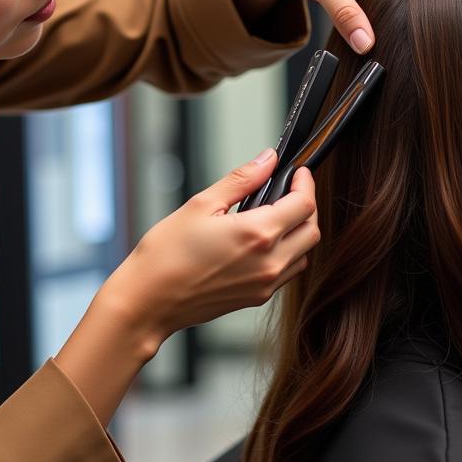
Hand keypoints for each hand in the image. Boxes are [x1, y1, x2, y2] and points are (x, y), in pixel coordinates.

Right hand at [99, 148, 319, 355]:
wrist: (148, 301)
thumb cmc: (166, 255)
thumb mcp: (201, 204)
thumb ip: (241, 179)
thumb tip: (267, 160)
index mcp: (257, 234)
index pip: (304, 204)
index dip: (304, 183)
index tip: (297, 172)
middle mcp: (269, 262)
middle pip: (312, 230)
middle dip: (306, 205)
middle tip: (289, 190)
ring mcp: (266, 284)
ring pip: (304, 253)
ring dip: (299, 232)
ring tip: (276, 216)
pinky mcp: (257, 298)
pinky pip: (288, 273)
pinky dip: (287, 254)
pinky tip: (263, 243)